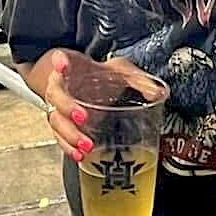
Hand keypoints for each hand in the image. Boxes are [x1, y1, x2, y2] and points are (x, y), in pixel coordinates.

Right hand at [42, 51, 164, 167]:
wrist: (85, 83)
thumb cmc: (100, 76)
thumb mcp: (121, 72)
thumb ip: (138, 80)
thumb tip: (159, 93)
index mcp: (72, 67)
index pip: (61, 59)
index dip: (59, 61)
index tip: (63, 65)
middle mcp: (60, 86)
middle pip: (56, 96)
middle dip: (67, 107)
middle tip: (83, 117)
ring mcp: (59, 107)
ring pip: (56, 120)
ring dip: (69, 134)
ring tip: (86, 145)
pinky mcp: (62, 125)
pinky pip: (59, 137)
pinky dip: (68, 147)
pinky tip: (80, 156)